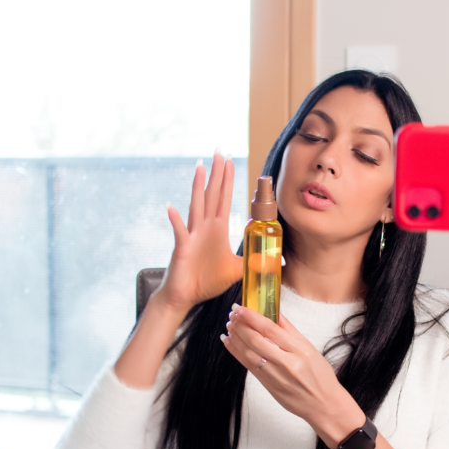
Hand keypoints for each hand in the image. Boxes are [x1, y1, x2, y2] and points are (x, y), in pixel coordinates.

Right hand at [153, 151, 243, 315]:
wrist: (186, 297)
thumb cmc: (206, 281)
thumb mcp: (236, 269)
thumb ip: (253, 261)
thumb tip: (277, 261)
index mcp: (217, 230)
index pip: (224, 199)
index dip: (227, 181)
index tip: (230, 162)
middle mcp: (204, 228)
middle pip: (212, 196)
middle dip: (217, 174)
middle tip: (219, 152)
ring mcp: (192, 236)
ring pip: (197, 207)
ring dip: (198, 187)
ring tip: (201, 167)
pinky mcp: (182, 248)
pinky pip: (180, 232)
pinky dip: (176, 220)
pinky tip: (172, 207)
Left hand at [220, 305, 365, 448]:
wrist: (323, 405)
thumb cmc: (320, 376)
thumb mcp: (310, 349)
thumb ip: (290, 330)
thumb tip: (275, 312)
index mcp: (299, 351)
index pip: (270, 329)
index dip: (252, 317)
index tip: (241, 308)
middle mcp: (286, 363)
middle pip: (256, 341)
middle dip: (240, 325)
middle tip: (233, 314)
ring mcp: (275, 376)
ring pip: (248, 353)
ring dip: (235, 338)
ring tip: (229, 325)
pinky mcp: (268, 386)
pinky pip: (248, 366)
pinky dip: (236, 352)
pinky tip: (229, 342)